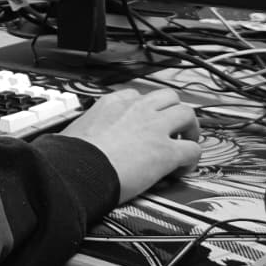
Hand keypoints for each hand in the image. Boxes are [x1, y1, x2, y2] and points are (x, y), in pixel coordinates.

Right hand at [64, 86, 200, 203]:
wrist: (79, 169)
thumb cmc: (72, 154)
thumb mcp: (74, 129)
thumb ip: (84, 128)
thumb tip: (73, 139)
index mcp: (112, 103)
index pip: (137, 95)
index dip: (145, 109)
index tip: (144, 120)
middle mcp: (137, 109)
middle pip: (169, 97)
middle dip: (174, 111)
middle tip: (173, 128)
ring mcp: (154, 128)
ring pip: (187, 114)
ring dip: (189, 128)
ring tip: (186, 143)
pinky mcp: (166, 152)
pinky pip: (192, 150)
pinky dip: (191, 160)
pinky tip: (182, 170)